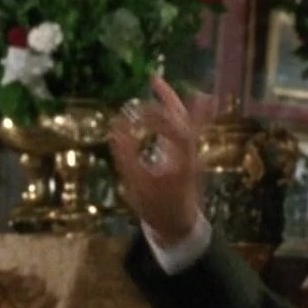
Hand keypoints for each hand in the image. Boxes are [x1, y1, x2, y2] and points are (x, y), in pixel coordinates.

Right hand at [108, 75, 209, 244]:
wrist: (180, 225)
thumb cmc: (158, 209)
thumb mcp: (138, 186)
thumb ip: (127, 157)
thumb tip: (115, 127)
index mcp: (181, 159)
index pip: (172, 128)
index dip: (153, 118)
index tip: (130, 115)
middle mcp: (191, 151)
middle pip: (182, 118)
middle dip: (165, 100)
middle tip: (150, 82)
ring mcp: (191, 152)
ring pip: (185, 119)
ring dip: (172, 100)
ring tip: (156, 81)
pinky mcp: (187, 153)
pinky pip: (186, 126)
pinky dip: (178, 110)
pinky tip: (173, 102)